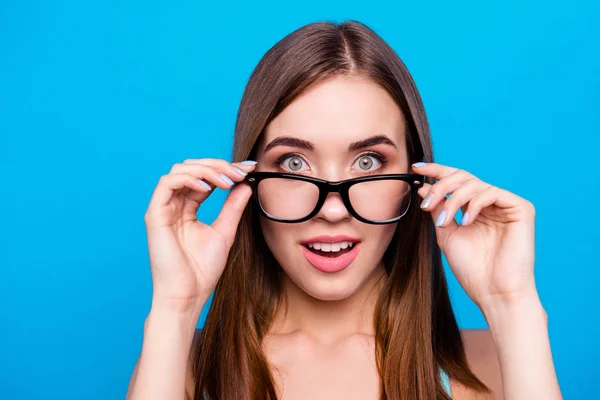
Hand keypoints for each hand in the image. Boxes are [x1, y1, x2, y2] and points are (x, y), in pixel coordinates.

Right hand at [143, 158, 255, 312]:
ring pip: (180, 170)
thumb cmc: (202, 270)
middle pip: (191, 168)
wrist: (188, 295)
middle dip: (218, 165)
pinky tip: (209, 188)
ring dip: (207, 170)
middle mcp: (174, 205)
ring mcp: (163, 208)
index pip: (204, 178)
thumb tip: (245, 184)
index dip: (225, 169)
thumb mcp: (225, 231)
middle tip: (239, 172)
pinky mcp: (155, 214)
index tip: (248, 168)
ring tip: (227, 181)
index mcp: (187, 208)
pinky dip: (189, 179)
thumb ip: (233, 207)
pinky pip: (167, 183)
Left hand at [412, 162, 536, 310]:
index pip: (456, 181)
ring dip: (453, 200)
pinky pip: (492, 192)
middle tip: (426, 203)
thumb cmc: (472, 269)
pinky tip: (466, 222)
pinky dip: (474, 204)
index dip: (436, 171)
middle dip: (441, 186)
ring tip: (444, 222)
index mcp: (474, 208)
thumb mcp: (446, 234)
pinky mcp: (521, 209)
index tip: (416, 168)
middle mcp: (490, 203)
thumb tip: (424, 186)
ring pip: (474, 184)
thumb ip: (438, 209)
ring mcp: (506, 205)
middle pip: (463, 177)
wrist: (493, 292)